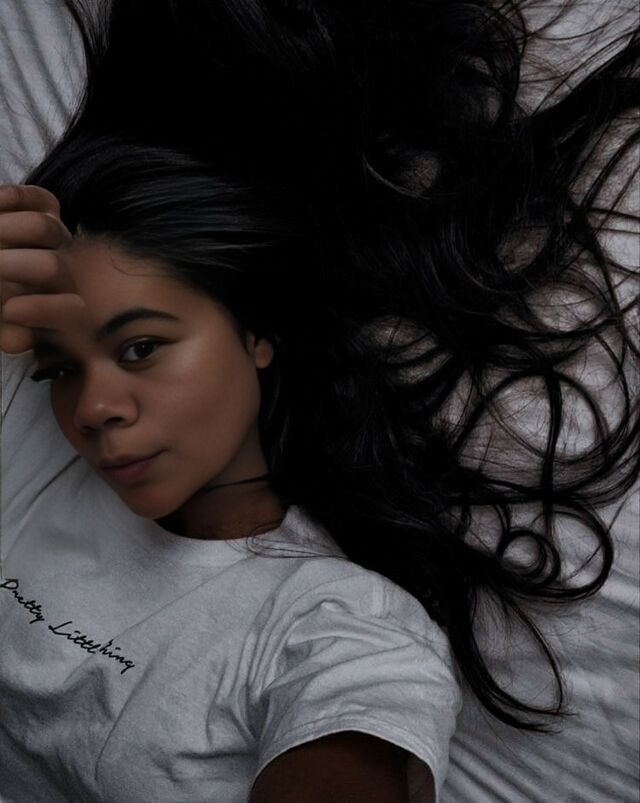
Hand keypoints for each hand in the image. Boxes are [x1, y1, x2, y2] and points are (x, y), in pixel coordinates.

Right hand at [0, 184, 83, 354]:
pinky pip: (40, 199)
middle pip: (52, 267)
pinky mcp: (46, 208)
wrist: (2, 268)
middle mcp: (64, 272)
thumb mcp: (1, 321)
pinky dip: (13, 199)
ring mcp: (58, 239)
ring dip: (7, 229)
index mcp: (58, 304)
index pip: (69, 310)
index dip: (45, 310)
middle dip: (14, 266)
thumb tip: (16, 342)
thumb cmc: (0, 300)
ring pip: (44, 228)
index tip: (9, 311)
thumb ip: (9, 331)